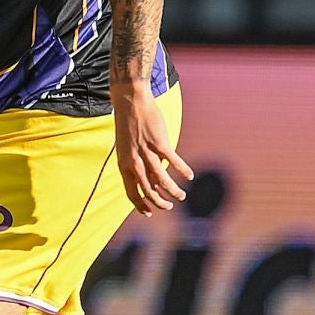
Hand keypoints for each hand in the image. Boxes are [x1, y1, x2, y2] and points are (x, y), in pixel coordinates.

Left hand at [112, 85, 191, 214]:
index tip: (149, 213)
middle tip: (169, 206)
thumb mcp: (128, 149)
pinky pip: (174, 161)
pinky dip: (183, 170)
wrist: (130, 102)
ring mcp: (146, 152)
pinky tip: (190, 176)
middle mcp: (133, 161)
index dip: (140, 205)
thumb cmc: (130, 126)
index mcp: (123, 164)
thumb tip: (152, 181)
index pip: (130, 191)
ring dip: (173, 191)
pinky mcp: (160, 143)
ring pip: (161, 180)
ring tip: (182, 196)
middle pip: (147, 190)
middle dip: (159, 202)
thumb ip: (140, 165)